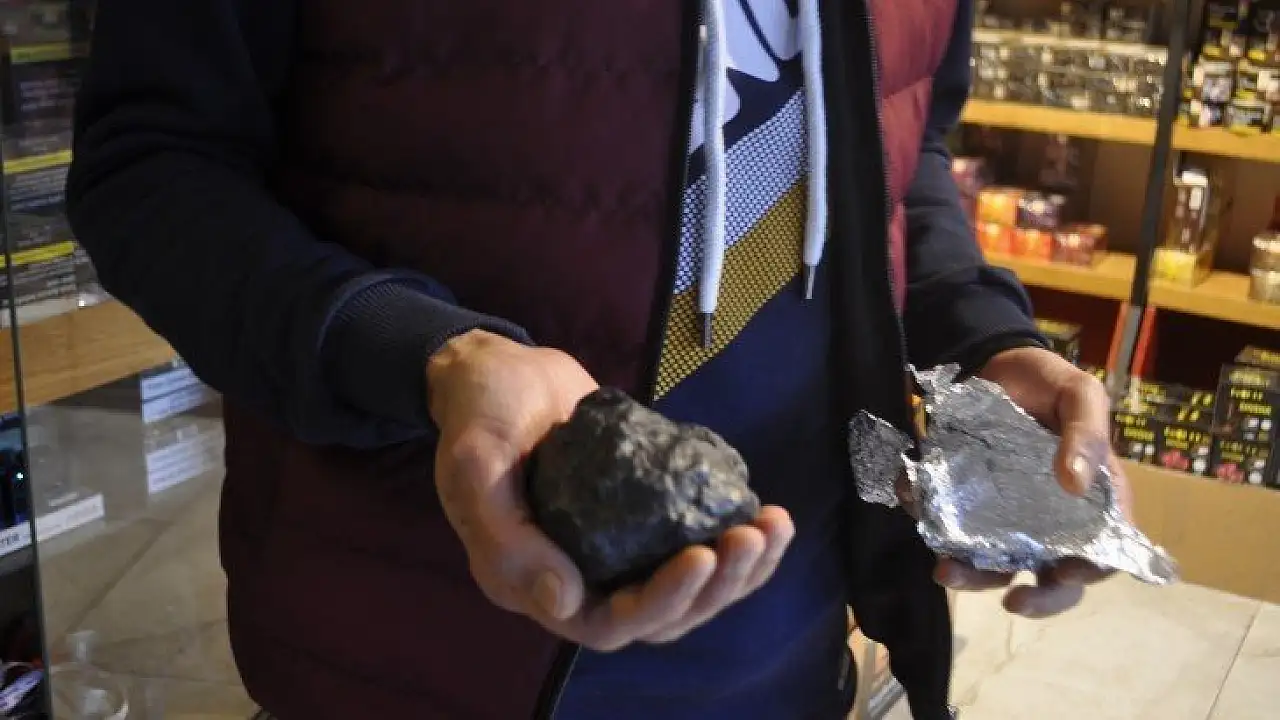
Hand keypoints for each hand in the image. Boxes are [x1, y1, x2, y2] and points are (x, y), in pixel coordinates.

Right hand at [427, 330, 794, 650]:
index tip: (703, 553)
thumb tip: (565, 601)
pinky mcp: (642, 514)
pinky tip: (763, 510)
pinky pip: (690, 540)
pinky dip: (729, 533)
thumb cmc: (478, 414)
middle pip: (662, 614)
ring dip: (738, 568)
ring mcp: (614, 546)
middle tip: (753, 535)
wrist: (498, 370)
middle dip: (717, 584)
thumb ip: (507, 539)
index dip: (664, 600)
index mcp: (533, 581)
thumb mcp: (476, 467)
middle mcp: (578, 576)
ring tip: (775, 526)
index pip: (610, 622)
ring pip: (685, 585)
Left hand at [933, 346, 1130, 618]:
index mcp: (1092, 502)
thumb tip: (1077, 483)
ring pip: (995, 565)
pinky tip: (915, 505)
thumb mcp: (1081, 394)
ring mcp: (1006, 517)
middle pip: (1050, 577)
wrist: (996, 362)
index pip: (1102, 553)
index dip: (1088, 572)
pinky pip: (949, 528)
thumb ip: (1088, 433)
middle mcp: (1051, 521)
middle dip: (1034, 599)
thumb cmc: (1050, 383)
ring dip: (972, 575)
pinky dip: (931, 526)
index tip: (1064, 574)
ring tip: (947, 571)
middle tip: (1011, 602)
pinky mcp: (966, 505)